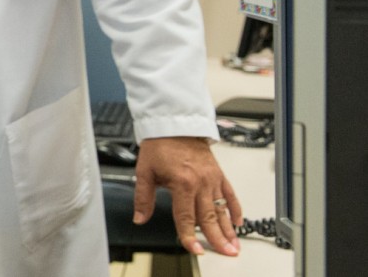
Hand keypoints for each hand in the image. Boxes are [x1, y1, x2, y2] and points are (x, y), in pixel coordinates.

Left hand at [134, 136, 239, 255]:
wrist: (175, 125)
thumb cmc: (160, 145)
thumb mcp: (145, 171)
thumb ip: (143, 198)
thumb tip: (140, 218)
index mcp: (182, 182)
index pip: (186, 217)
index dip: (189, 236)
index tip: (194, 249)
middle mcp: (200, 182)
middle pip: (209, 217)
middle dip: (218, 238)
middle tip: (226, 254)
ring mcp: (212, 179)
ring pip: (222, 209)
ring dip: (229, 229)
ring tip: (235, 245)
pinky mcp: (219, 174)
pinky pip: (230, 194)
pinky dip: (235, 209)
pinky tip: (238, 222)